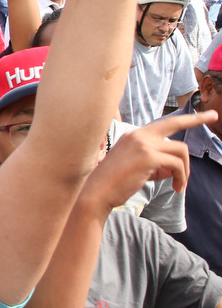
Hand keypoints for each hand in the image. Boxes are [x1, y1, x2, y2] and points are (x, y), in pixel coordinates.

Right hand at [80, 111, 216, 210]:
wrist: (97, 192)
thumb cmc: (114, 183)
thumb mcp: (136, 168)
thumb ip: (156, 163)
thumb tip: (174, 167)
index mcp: (133, 136)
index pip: (163, 124)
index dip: (184, 119)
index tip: (202, 116)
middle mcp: (139, 135)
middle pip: (175, 123)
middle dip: (197, 119)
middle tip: (214, 117)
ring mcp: (144, 144)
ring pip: (181, 150)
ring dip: (185, 170)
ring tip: (180, 185)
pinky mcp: (149, 157)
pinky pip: (177, 164)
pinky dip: (181, 177)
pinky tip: (176, 188)